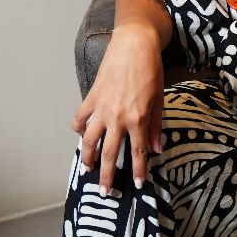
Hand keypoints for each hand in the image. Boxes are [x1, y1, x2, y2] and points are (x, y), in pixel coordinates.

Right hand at [71, 23, 164, 193]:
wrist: (134, 44)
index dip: (138, 171)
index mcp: (138, 119)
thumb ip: (155, 126)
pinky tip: (80, 134)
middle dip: (107, 176)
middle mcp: (118, 117)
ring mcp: (102, 108)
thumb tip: (156, 149)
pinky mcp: (91, 97)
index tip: (137, 186)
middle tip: (105, 192)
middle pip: (110, 154)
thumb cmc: (151, 70)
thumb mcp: (159, 99)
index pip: (138, 153)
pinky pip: (80, 118)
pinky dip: (78, 128)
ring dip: (87, 157)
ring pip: (89, 140)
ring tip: (88, 168)